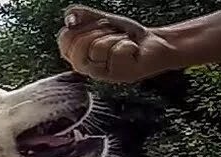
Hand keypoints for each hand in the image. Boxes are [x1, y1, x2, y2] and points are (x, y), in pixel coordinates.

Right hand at [59, 4, 177, 82]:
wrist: (155, 42)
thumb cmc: (128, 35)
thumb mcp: (103, 21)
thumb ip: (83, 16)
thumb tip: (69, 19)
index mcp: (78, 55)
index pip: (65, 38)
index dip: (83, 26)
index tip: (98, 27)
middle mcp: (87, 67)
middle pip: (79, 43)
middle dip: (100, 31)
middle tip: (113, 35)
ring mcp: (102, 74)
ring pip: (98, 48)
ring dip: (116, 38)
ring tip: (123, 43)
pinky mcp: (119, 76)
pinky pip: (117, 52)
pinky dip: (128, 45)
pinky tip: (133, 51)